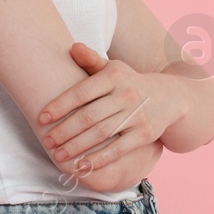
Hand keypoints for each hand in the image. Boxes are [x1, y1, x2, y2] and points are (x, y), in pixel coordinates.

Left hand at [39, 43, 181, 169]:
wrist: (171, 97)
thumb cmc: (128, 82)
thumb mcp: (112, 68)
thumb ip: (90, 60)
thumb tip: (73, 47)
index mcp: (114, 76)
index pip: (81, 92)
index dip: (60, 106)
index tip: (42, 118)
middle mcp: (127, 95)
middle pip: (89, 116)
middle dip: (65, 131)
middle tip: (47, 142)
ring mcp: (137, 115)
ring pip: (102, 134)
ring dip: (78, 147)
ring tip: (58, 155)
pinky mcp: (145, 135)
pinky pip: (118, 149)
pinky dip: (100, 159)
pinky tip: (82, 166)